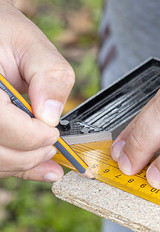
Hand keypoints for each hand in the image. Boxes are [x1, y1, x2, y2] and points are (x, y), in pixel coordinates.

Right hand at [0, 2, 73, 181]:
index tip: (52, 133)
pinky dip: (17, 166)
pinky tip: (37, 165)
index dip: (30, 135)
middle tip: (52, 145)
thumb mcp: (32, 46)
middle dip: (30, 154)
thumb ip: (50, 77)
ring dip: (23, 163)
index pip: (0, 123)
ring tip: (47, 154)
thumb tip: (51, 115)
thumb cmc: (5, 36)